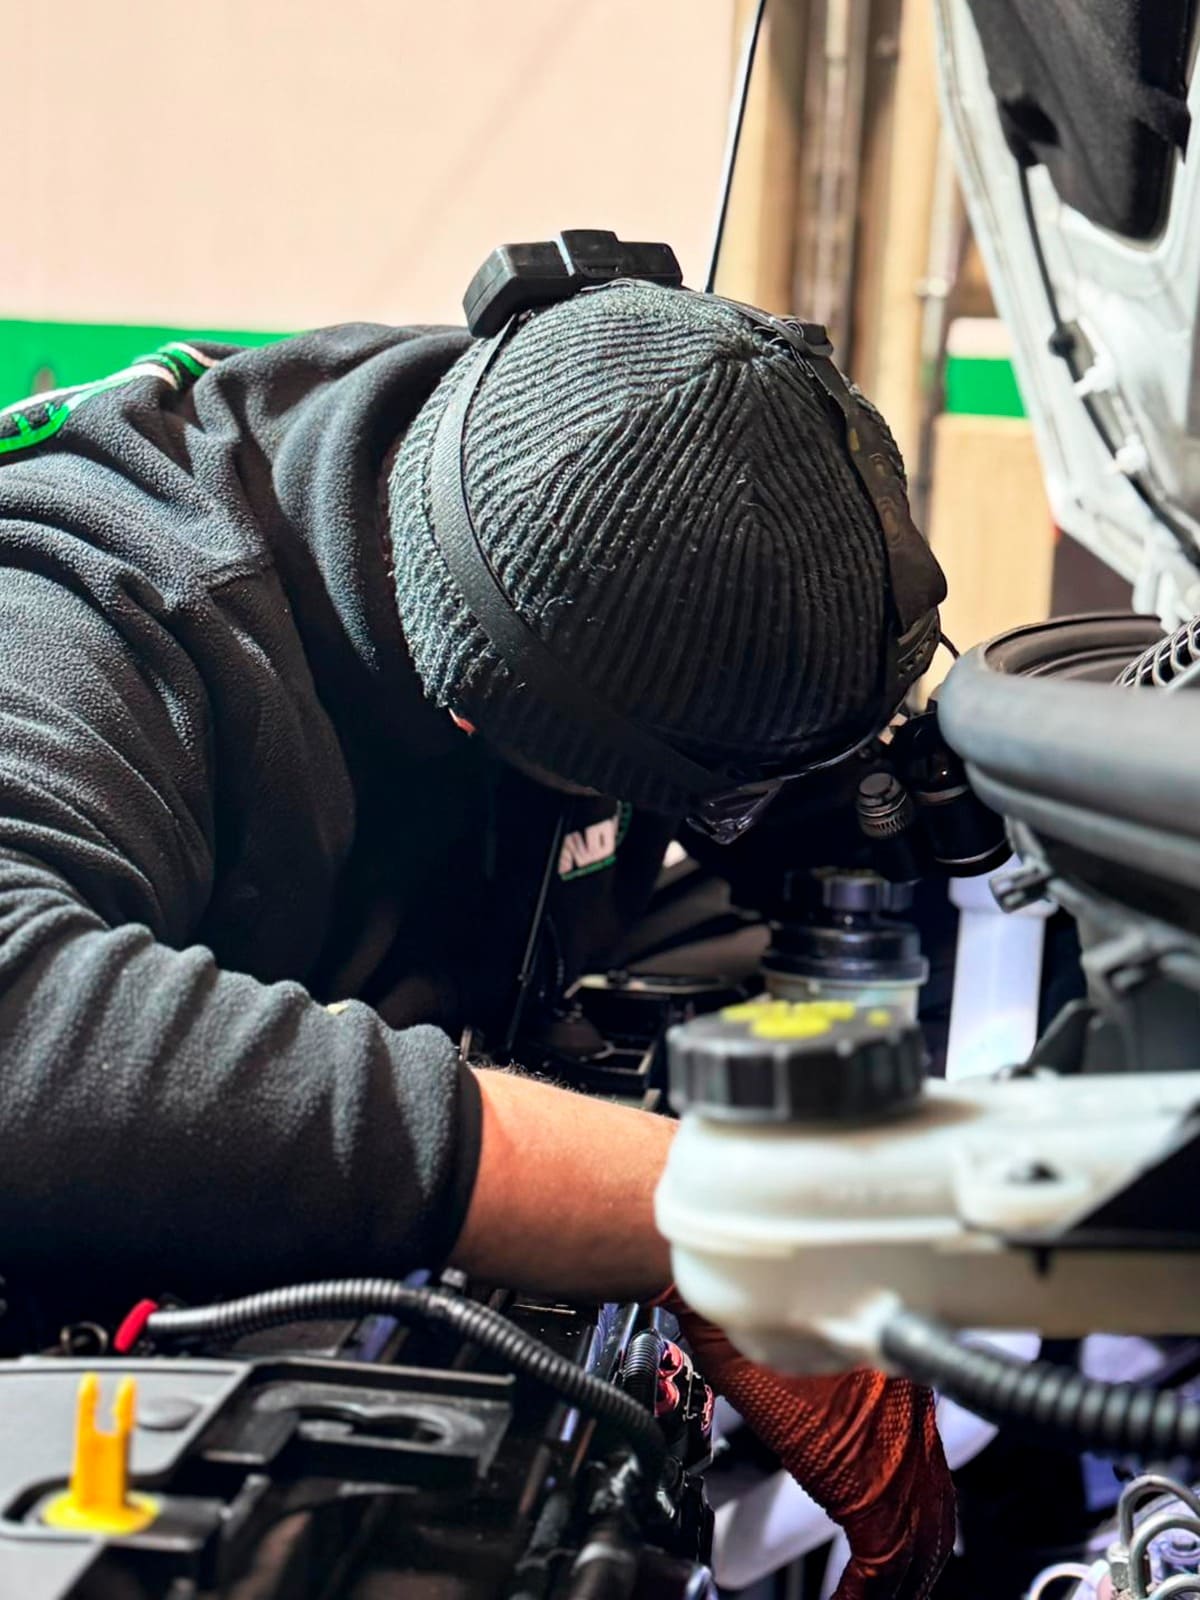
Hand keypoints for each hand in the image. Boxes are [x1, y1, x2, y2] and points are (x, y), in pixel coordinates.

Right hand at [670, 1299, 954, 1598]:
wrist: (739, 1294)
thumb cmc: (755, 1314)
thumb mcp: (799, 1355)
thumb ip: (820, 1389)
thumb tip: (808, 1409)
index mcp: (899, 1385)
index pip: (930, 1472)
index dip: (924, 1521)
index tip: (909, 1552)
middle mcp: (910, 1417)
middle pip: (935, 1515)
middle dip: (920, 1562)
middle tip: (898, 1588)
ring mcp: (894, 1448)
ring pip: (918, 1541)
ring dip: (899, 1581)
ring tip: (865, 1599)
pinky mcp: (862, 1481)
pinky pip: (884, 1560)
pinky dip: (865, 1592)